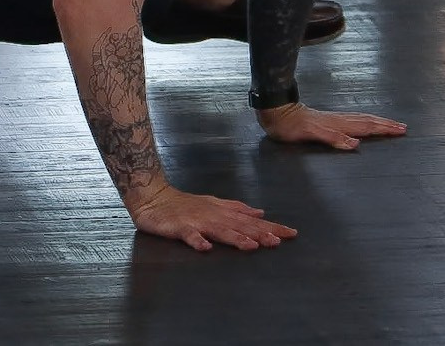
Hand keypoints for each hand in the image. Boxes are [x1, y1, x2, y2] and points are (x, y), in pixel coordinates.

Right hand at [126, 182, 296, 252]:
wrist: (153, 196)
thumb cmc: (184, 203)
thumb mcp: (214, 203)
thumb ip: (236, 208)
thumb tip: (260, 212)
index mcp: (223, 211)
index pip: (252, 221)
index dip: (271, 227)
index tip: (291, 234)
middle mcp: (214, 215)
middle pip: (240, 226)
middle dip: (259, 234)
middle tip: (278, 242)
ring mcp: (197, 221)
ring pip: (219, 231)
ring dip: (235, 238)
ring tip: (251, 246)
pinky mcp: (179, 227)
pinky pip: (189, 235)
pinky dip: (197, 241)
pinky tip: (205, 248)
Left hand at [256, 102, 407, 150]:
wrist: (277, 113)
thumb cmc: (291, 126)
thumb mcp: (310, 134)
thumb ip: (332, 137)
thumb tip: (355, 144)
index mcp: (338, 124)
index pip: (367, 127)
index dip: (384, 129)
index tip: (401, 130)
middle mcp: (339, 120)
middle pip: (368, 121)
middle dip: (386, 125)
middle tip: (403, 127)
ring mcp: (334, 119)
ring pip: (361, 120)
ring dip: (377, 122)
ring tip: (389, 124)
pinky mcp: (327, 120)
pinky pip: (352, 121)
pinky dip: (363, 122)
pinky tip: (362, 124)